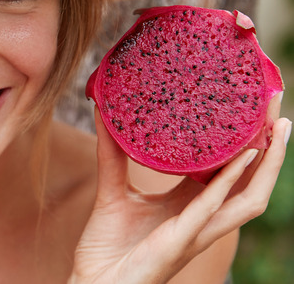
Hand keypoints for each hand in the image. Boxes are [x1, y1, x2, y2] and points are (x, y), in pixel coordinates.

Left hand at [70, 94, 289, 283]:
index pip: (228, 170)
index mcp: (189, 205)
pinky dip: (229, 183)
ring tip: (277, 128)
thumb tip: (105, 112)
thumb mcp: (112, 190)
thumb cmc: (107, 246)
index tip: (250, 106)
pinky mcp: (181, 239)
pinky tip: (242, 158)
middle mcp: (202, 218)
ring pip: (249, 198)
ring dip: (268, 164)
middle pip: (251, 181)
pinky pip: (211, 208)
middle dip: (270, 146)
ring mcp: (197, 231)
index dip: (244, 142)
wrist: (95, 283)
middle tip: (275, 103)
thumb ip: (112, 153)